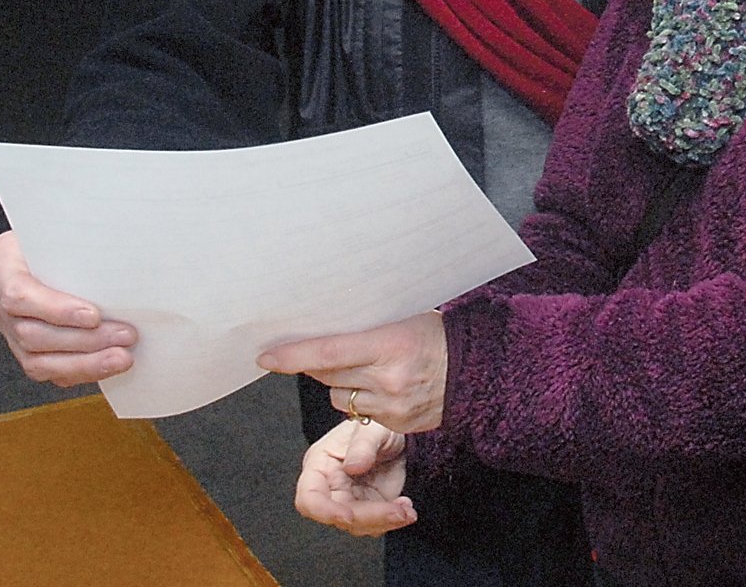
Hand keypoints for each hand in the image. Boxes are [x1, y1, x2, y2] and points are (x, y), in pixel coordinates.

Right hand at [0, 229, 136, 384]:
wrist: (50, 239)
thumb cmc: (62, 229)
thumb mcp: (66, 224)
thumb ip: (83, 239)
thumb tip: (127, 253)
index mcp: (2, 260)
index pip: (19, 294)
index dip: (56, 310)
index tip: (94, 315)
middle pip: (31, 333)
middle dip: (84, 340)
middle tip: (126, 336)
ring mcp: (7, 325)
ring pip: (35, 360)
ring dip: (84, 362)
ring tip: (122, 357)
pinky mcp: (23, 345)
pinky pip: (46, 369)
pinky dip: (79, 371)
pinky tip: (106, 365)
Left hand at [260, 311, 446, 433]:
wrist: (478, 372)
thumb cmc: (440, 337)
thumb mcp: (405, 319)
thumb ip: (366, 329)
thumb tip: (324, 330)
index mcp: (390, 344)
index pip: (328, 352)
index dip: (294, 355)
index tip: (267, 357)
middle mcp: (387, 378)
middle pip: (329, 375)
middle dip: (320, 364)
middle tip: (323, 350)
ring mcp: (391, 405)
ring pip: (340, 398)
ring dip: (342, 384)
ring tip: (367, 368)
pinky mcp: (394, 425)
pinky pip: (360, 413)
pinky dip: (363, 399)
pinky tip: (385, 386)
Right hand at [294, 418, 413, 536]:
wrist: (397, 434)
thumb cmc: (375, 425)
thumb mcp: (371, 427)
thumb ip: (363, 445)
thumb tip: (354, 466)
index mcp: (319, 466)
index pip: (309, 498)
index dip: (324, 511)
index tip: (348, 516)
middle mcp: (331, 487)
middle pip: (340, 516)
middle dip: (370, 517)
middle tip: (398, 512)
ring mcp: (350, 500)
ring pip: (359, 525)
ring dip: (385, 521)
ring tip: (406, 509)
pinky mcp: (369, 507)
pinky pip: (376, 524)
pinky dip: (393, 520)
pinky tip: (406, 507)